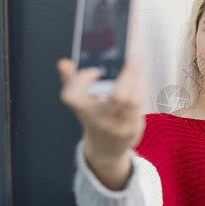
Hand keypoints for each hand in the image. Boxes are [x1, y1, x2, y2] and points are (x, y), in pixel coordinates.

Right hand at [57, 58, 145, 189]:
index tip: (94, 70)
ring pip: (132, 100)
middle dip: (128, 74)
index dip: (81, 81)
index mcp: (82, 109)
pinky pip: (139, 105)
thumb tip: (63, 63)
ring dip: (137, 79)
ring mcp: (116, 126)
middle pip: (117, 97)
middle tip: (132, 57)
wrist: (105, 148)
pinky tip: (140, 78)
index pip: (73, 96)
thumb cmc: (93, 117)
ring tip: (137, 64)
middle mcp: (98, 120)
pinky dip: (141, 88)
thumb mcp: (80, 102)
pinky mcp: (131, 128)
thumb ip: (72, 80)